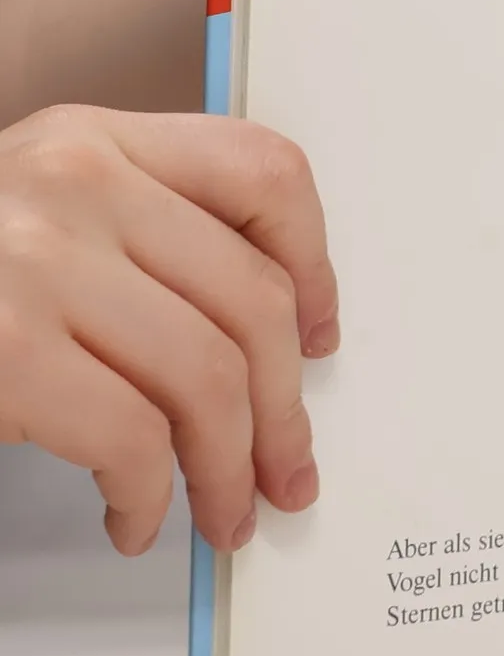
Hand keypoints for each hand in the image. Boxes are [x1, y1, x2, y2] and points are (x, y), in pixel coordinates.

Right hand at [0, 106, 338, 555]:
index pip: (265, 171)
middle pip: (254, 299)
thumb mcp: (40, 211)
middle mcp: (74, 183)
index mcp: (96, 140)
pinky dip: (151, 495)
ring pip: (209, 377)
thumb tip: (277, 338)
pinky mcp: (5, 350)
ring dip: (230, 468)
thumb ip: (143, 236)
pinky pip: (133, 437)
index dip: (316, 266)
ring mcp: (35, 263)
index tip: (320, 338)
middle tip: (285, 470)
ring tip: (223, 511)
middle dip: (284, 409)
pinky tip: (137, 516)